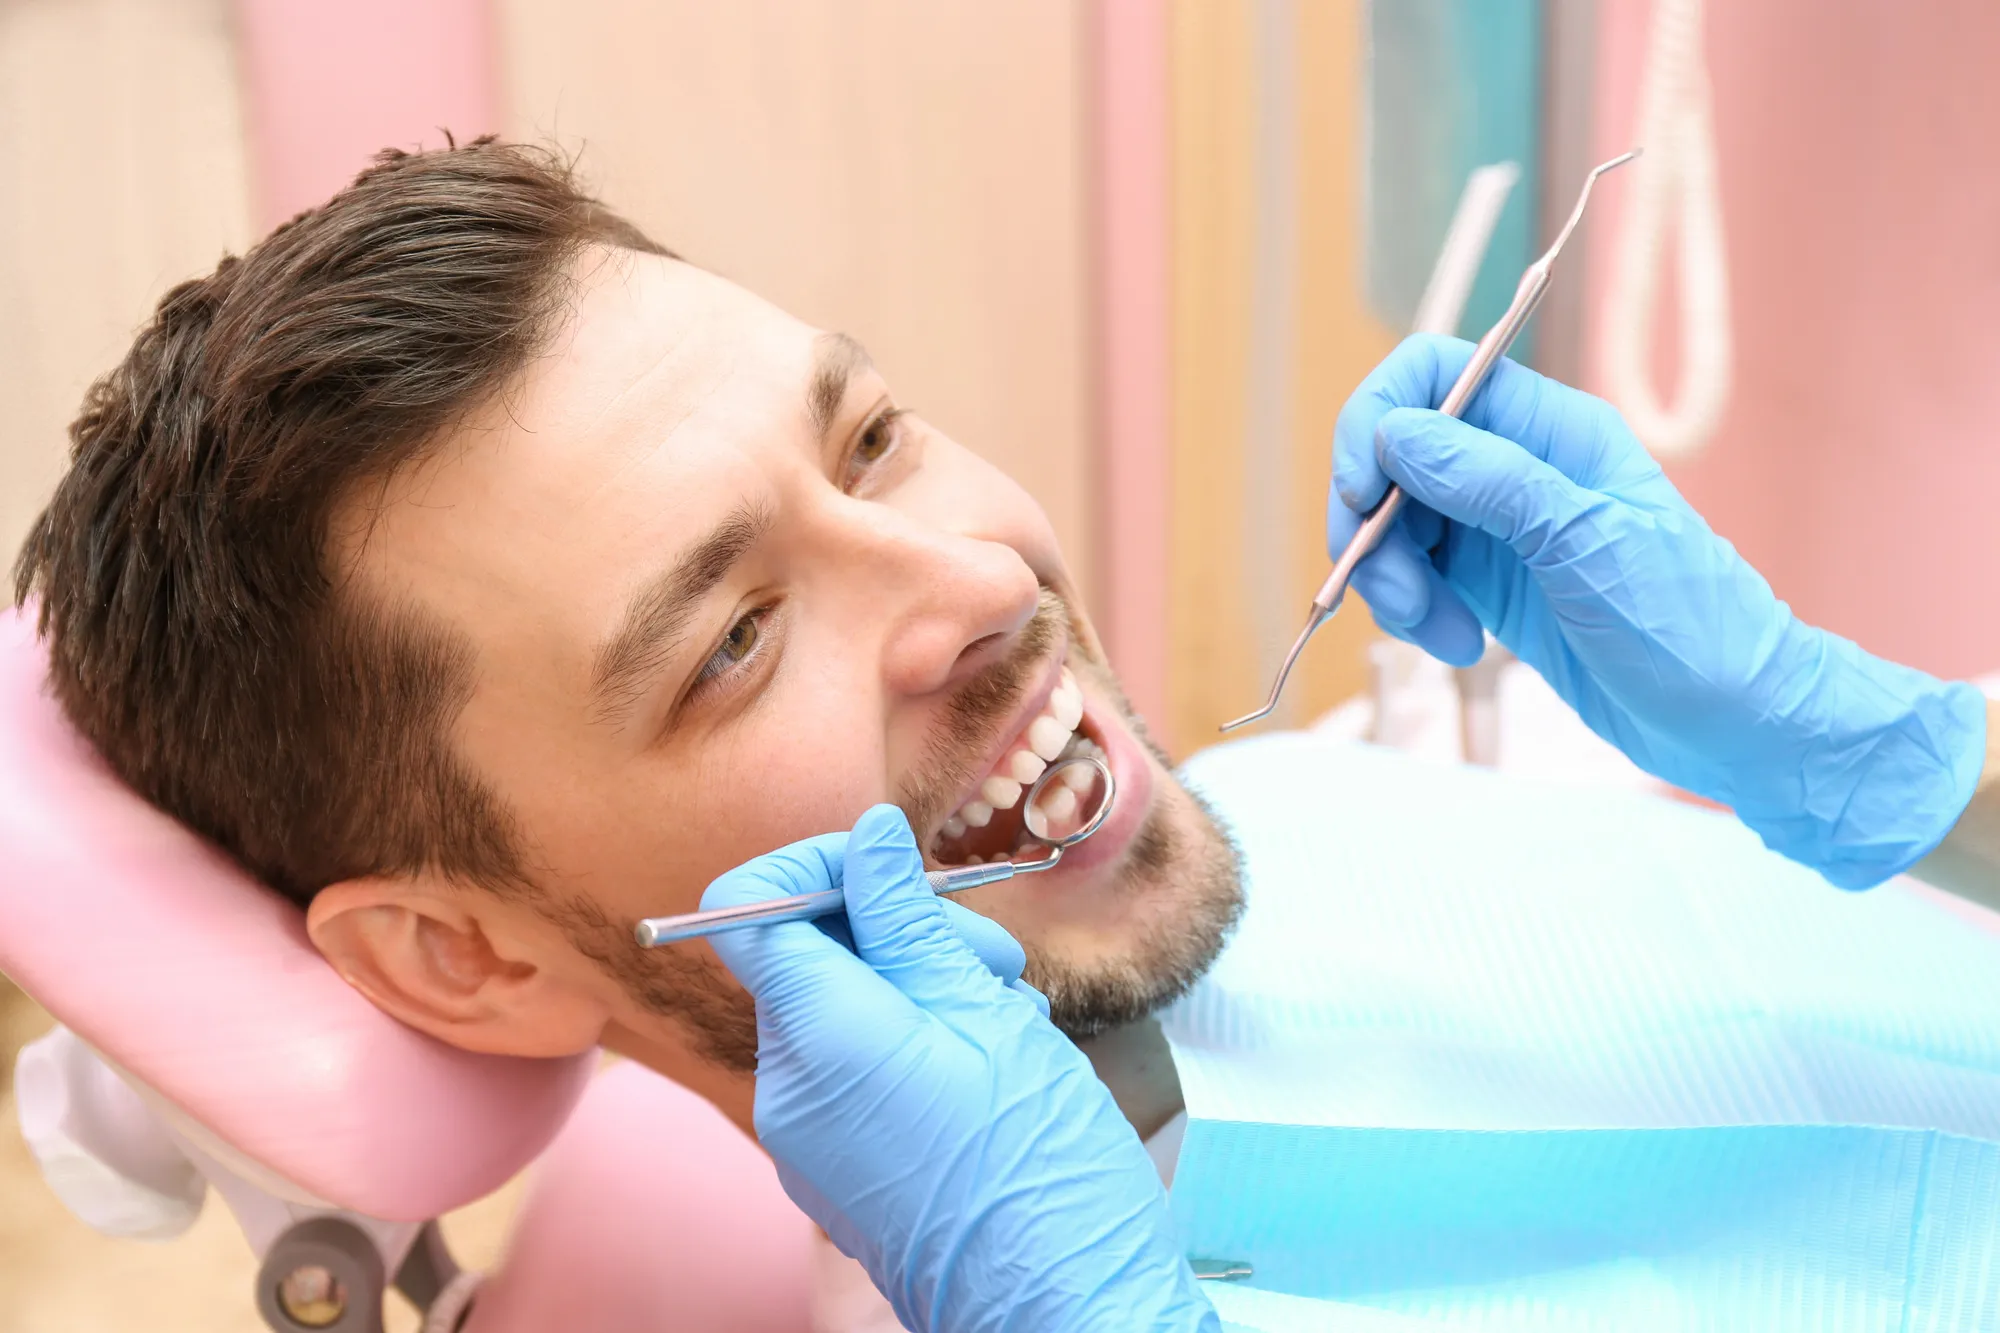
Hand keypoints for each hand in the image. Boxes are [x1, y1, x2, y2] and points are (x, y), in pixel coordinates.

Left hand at [704, 806, 1217, 1332]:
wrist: (1063, 1305)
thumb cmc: (1039, 1163)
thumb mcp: (986, 1012)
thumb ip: (908, 919)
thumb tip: (866, 835)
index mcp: (819, 1036)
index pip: (746, 910)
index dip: (810, 868)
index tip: (888, 867)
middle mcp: (790, 1089)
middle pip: (809, 957)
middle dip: (899, 933)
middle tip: (995, 959)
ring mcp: (808, 1139)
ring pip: (844, 1010)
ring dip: (924, 988)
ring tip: (1011, 1022)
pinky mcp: (837, 1170)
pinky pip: (856, 1071)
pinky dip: (916, 1044)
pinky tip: (993, 1067)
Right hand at [1329, 334, 1985, 887]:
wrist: (1735, 718)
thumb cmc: (1689, 624)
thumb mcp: (1586, 544)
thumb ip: (1489, 481)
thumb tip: (1395, 432)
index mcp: (1551, 430)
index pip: (1432, 377)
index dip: (1377, 420)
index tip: (1361, 495)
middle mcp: (1515, 466)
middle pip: (1394, 455)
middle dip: (1373, 525)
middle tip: (1392, 596)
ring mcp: (1498, 527)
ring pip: (1396, 523)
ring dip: (1391, 580)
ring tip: (1441, 635)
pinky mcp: (1488, 585)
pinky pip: (1414, 576)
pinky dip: (1413, 611)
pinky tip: (1457, 644)